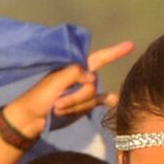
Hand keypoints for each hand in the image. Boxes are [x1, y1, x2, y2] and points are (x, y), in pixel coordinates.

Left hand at [8, 40, 135, 137]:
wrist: (33, 118)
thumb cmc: (39, 96)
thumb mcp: (54, 82)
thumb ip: (74, 74)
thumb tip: (93, 77)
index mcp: (76, 67)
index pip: (99, 58)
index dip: (115, 52)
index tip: (130, 45)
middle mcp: (84, 78)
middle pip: (92, 87)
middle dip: (75, 97)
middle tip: (56, 104)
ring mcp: (86, 92)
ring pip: (92, 99)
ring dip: (74, 106)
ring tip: (58, 108)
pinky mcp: (86, 105)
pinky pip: (102, 102)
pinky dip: (110, 101)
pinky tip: (116, 100)